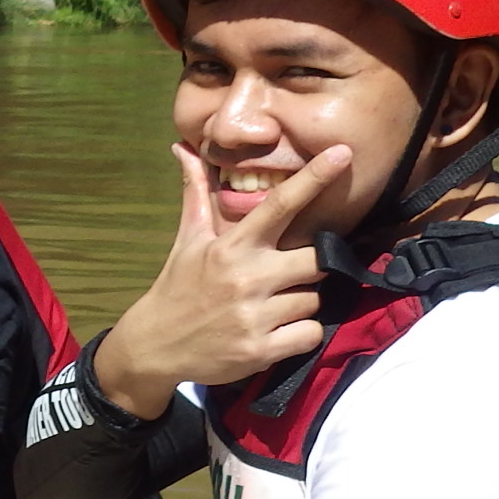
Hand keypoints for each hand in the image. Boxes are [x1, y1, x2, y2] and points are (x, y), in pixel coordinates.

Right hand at [97, 144, 350, 416]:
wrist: (155, 346)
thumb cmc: (178, 286)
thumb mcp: (187, 240)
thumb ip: (197, 193)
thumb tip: (183, 148)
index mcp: (232, 247)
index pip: (280, 205)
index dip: (314, 178)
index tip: (343, 153)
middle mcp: (246, 277)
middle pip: (316, 260)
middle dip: (309, 268)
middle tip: (284, 275)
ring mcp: (255, 316)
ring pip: (314, 300)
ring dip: (300, 304)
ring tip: (270, 307)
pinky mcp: (261, 350)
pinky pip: (310, 334)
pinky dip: (300, 335)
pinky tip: (275, 332)